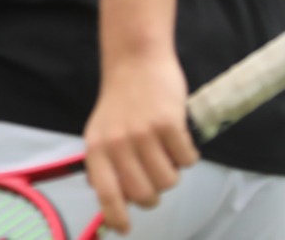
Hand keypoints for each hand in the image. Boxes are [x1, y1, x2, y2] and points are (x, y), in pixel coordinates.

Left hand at [82, 54, 198, 234]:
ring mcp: (143, 133)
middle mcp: (117, 143)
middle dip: (155, 194)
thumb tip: (115, 202)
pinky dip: (188, 155)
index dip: (116, 216)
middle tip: (157, 177)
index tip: (126, 227)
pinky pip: (187, 160)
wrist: (136, 61)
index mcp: (97, 147)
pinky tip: (180, 139)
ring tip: (166, 152)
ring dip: (173, 172)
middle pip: (144, 194)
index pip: (106, 193)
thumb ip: (106, 164)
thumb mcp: (102, 131)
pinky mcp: (169, 124)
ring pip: (168, 180)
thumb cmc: (122, 101)